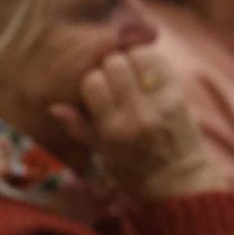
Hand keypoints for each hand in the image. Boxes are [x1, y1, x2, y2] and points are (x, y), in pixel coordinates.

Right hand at [51, 46, 226, 201]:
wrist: (177, 178)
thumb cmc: (133, 168)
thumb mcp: (101, 152)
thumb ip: (79, 127)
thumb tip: (54, 107)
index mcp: (112, 129)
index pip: (92, 82)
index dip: (91, 80)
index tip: (96, 88)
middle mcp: (136, 114)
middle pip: (114, 63)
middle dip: (109, 66)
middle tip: (112, 77)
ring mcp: (160, 103)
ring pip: (137, 56)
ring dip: (130, 59)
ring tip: (129, 72)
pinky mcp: (179, 94)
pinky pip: (159, 61)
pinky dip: (149, 60)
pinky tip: (145, 71)